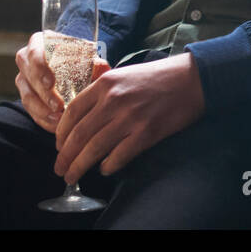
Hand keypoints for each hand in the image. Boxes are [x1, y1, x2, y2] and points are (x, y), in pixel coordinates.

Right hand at [15, 32, 109, 133]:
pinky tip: (56, 125)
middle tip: (58, 106)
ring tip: (59, 119)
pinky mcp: (28, 98)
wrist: (77, 69)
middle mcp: (27, 61)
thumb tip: (102, 67)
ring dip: (43, 110)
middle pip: (28, 77)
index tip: (51, 83)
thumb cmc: (82, 60)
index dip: (40, 68)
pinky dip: (44, 119)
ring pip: (27, 97)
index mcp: (40, 44)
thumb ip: (95, 63)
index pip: (35, 53)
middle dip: (43, 94)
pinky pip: (32, 111)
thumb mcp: (89, 59)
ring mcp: (25, 80)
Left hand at [54, 53, 204, 182]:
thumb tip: (83, 118)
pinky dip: (108, 167)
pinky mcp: (146, 133)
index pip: (72, 112)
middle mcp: (114, 100)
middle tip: (59, 169)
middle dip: (65, 156)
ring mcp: (130, 118)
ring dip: (79, 166)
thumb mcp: (124, 75)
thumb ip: (103, 92)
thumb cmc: (158, 78)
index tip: (59, 146)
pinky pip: (118, 156)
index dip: (61, 133)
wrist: (191, 79)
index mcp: (106, 84)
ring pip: (94, 149)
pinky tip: (104, 170)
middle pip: (79, 135)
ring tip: (72, 176)